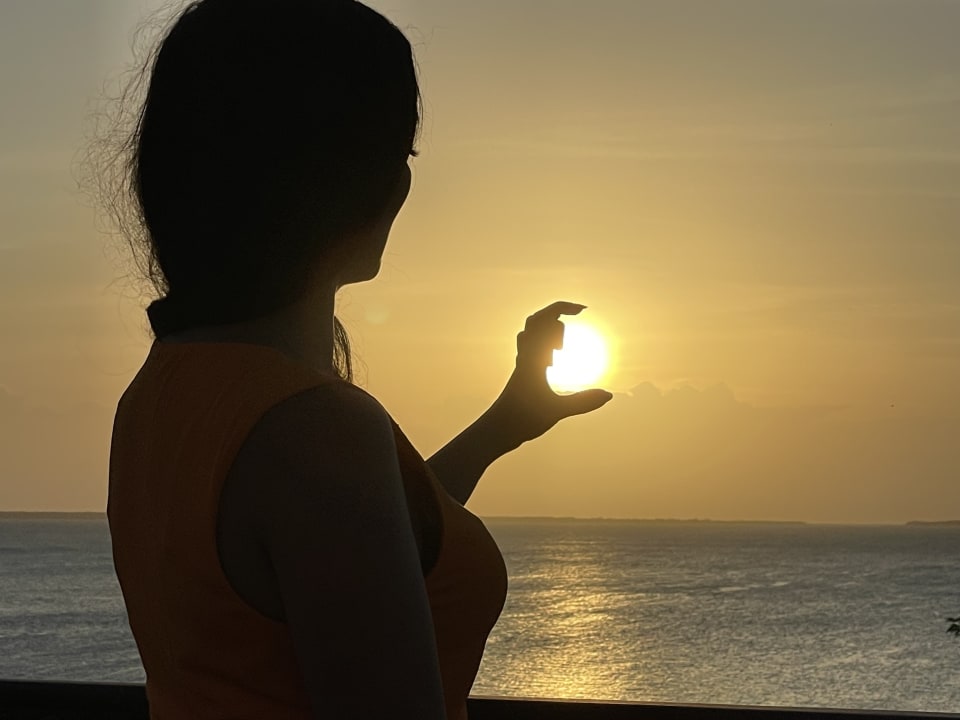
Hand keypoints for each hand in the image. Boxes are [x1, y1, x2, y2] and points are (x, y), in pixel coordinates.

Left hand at [487, 301, 612, 447]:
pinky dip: (543, 346)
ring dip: (549, 333)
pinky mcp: (521, 375)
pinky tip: (552, 363)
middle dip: (556, 318)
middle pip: (535, 321)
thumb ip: (583, 402)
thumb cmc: (520, 420)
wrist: (494, 431)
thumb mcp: (556, 411)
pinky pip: (530, 349)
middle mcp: (525, 356)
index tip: (583, 310)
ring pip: (530, 334)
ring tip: (561, 351)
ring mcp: (521, 365)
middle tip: (571, 338)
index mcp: (533, 357)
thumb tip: (609, 396)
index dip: (563, 308)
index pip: (544, 319)